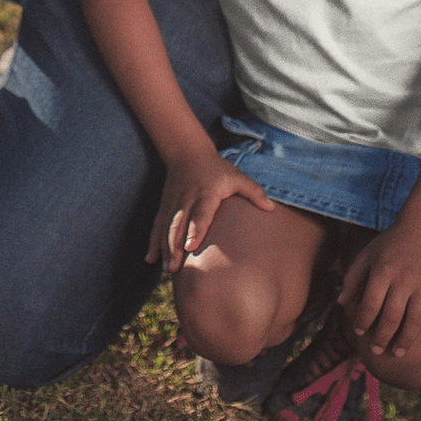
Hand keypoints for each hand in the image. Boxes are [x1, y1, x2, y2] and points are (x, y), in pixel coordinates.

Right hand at [150, 147, 274, 271]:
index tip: (191, 247)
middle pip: (179, 226)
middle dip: (175, 247)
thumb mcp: (236, 176)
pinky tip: (150, 259)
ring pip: (166, 229)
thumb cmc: (216, 168)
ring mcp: (173, 204)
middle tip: (174, 268)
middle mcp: (187, 200)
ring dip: (165, 249)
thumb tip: (271, 208)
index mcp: (205, 194)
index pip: (200, 214)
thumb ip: (253, 191)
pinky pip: (157, 226)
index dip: (195, 230)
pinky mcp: (165, 207)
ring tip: (166, 269)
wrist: (187, 152)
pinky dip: (153, 243)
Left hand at [338, 222, 420, 358]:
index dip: (363, 320)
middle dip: (382, 337)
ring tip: (398, 353)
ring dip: (406, 339)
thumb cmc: (389, 243)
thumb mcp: (367, 254)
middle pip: (392, 316)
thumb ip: (353, 277)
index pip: (371, 302)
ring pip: (416, 319)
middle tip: (376, 351)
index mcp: (383, 270)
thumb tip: (340, 302)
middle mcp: (404, 278)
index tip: (358, 332)